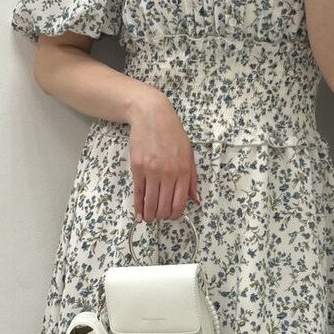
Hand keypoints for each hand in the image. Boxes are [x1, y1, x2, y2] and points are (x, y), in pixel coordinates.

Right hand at [127, 89, 200, 222]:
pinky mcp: (137, 168)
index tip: (172, 216)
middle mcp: (168, 173)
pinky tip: (139, 214)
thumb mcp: (188, 154)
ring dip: (150, 215)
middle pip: (164, 207)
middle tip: (160, 216)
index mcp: (183, 170)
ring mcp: (152, 171)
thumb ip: (192, 179)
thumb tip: (195, 200)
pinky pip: (138, 193)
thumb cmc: (172, 133)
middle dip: (162, 216)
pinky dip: (138, 207)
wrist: (152, 115)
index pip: (180, 203)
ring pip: (151, 203)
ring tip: (150, 218)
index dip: (175, 215)